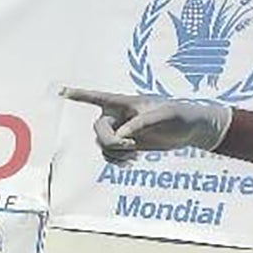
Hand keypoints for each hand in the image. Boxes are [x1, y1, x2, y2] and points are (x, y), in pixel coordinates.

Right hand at [60, 86, 232, 161]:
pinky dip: (117, 160)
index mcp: (125, 102)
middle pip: (99, 130)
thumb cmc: (180, 115)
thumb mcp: (165, 116)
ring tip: (135, 154)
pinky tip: (131, 162)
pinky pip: (109, 155)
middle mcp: (118, 115)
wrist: (191, 130)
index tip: (61, 91)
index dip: (79, 95)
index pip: (97, 97)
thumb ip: (142, 122)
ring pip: (103, 145)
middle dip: (111, 141)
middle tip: (130, 146)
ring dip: (116, 153)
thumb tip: (123, 134)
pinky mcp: (126, 144)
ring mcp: (121, 130)